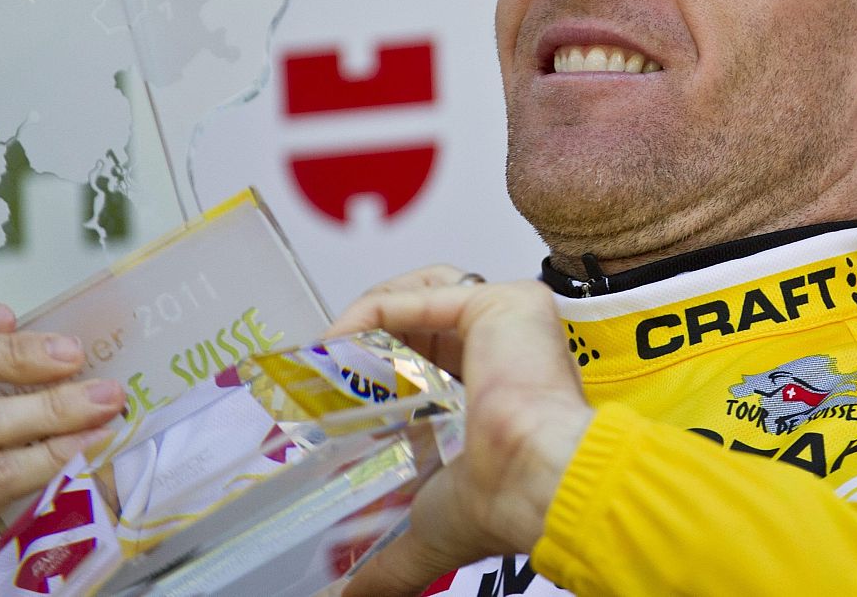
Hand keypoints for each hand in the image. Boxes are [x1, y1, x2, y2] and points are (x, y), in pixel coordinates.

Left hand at [327, 278, 591, 596]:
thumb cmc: (499, 501)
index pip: (425, 363)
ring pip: (420, 293)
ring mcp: (506, 322)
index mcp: (493, 392)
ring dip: (365, 321)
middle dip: (365, 344)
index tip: (330, 395)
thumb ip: (386, 562)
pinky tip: (338, 341)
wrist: (534, 481)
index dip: (375, 373)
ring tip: (329, 355)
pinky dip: (370, 312)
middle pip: (419, 323)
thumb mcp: (426, 528)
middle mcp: (503, 350)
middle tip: (321, 374)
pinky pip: (421, 295)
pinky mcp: (502, 303)